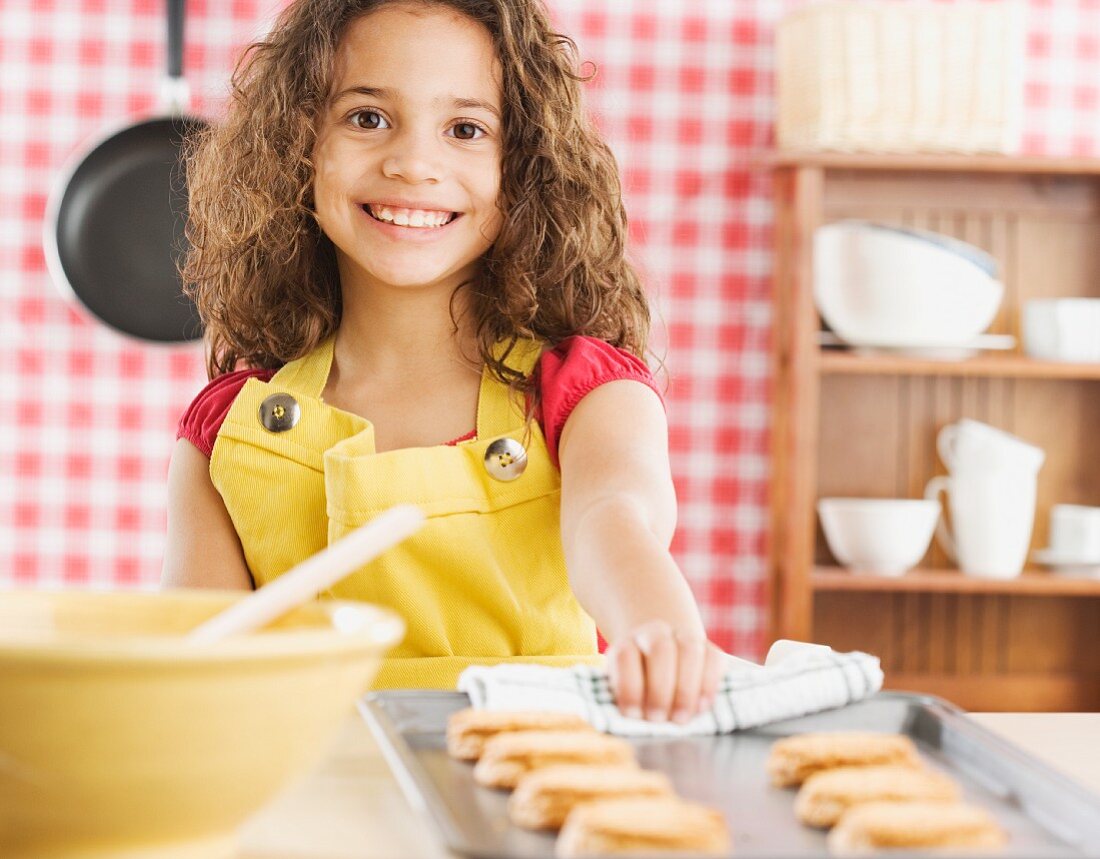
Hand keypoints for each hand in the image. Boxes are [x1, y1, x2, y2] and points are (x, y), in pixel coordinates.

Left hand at [605, 619, 724, 723]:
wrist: (661, 665)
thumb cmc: (639, 690)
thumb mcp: (626, 693)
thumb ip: (629, 702)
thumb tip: (636, 720)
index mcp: (628, 644)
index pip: (625, 656)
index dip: (628, 686)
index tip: (631, 714)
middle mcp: (655, 633)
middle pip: (660, 649)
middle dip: (659, 688)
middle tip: (657, 719)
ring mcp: (684, 637)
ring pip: (690, 650)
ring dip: (685, 689)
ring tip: (680, 719)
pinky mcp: (709, 648)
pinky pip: (714, 658)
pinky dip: (709, 684)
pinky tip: (701, 708)